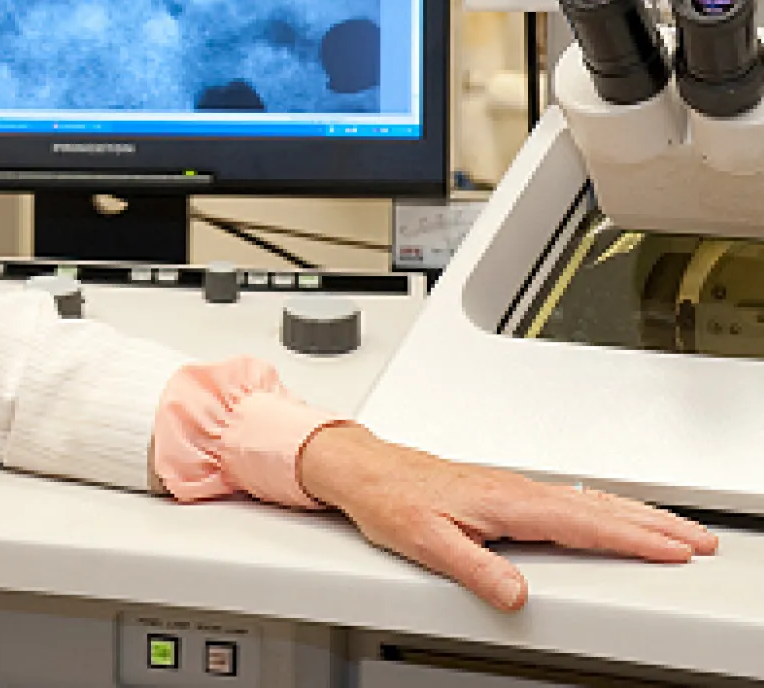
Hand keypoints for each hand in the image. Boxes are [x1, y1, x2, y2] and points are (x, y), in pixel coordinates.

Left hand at [297, 424, 717, 610]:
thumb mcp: (426, 542)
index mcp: (505, 503)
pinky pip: (569, 499)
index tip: (674, 548)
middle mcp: (515, 491)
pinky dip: (604, 506)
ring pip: (588, 500)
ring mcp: (513, 489)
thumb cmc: (391, 500)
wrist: (365, 470)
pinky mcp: (505, 493)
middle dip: (652, 524)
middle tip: (699, 539)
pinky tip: (614, 514)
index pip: (583, 523)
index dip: (633, 538)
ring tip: (675, 528)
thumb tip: (516, 594)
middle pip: (598, 507)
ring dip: (635, 513)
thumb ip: (475, 569)